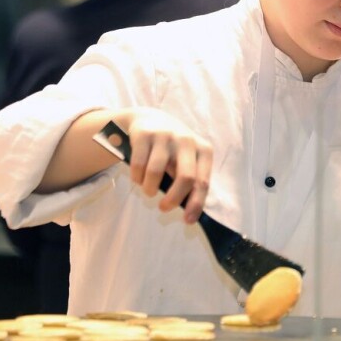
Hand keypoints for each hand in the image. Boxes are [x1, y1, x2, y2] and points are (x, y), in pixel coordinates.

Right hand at [124, 108, 212, 222]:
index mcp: (203, 150)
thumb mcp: (186, 159)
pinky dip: (137, 178)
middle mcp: (187, 140)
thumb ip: (189, 179)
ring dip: (149, 189)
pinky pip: (138, 165)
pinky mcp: (145, 134)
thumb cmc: (172, 148)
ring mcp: (166, 135)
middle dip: (174, 199)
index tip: (187, 221)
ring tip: (148, 191)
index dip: (196, 203)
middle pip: (185, 177)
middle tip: (164, 208)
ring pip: (157, 173)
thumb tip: (189, 211)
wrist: (149, 119)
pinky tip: (138, 178)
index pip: (203, 181)